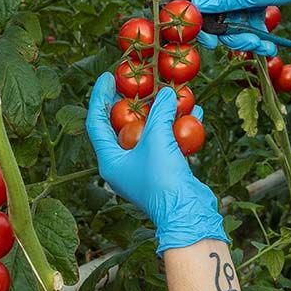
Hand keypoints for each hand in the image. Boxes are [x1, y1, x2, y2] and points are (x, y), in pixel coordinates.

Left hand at [85, 73, 228, 253]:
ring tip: (167, 93)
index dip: (100, 97)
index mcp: (109, 160)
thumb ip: (160, 113)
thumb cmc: (162, 180)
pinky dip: (177, 128)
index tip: (107, 77)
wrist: (187, 213)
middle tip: (136, 82)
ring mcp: (143, 169)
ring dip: (160, 114)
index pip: (97, 123)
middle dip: (132, 103)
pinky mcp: (163, 171)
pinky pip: (166, 143)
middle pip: (122, 127)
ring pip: (148, 134)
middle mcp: (122, 165)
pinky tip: (193, 113)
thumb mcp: (158, 140)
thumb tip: (166, 93)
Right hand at [189, 0, 290, 54]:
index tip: (210, 42)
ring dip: (247, 39)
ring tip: (266, 47)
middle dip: (232, 36)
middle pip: (217, 18)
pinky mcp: (255, 1)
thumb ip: (225, 1)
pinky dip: (257, 35)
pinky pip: (248, 23)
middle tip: (248, 46)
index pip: (199, 0)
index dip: (200, 23)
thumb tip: (196, 6)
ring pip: (233, 24)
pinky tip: (270, 44)